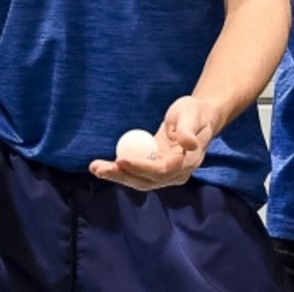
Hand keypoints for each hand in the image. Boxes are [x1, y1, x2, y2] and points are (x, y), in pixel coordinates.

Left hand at [89, 96, 215, 191]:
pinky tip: (100, 166)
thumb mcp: (191, 114)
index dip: (141, 167)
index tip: (121, 159)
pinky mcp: (155, 171)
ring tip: (95, 168)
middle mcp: (177, 174)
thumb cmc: (194, 113)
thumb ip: (188, 129)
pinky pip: (136, 174)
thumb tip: (188, 145)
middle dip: (122, 176)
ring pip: (138, 181)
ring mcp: (166, 175)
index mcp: (188, 162)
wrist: (197, 118)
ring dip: (116, 176)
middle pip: (147, 181)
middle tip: (99, 168)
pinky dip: (119, 171)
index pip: (162, 169)